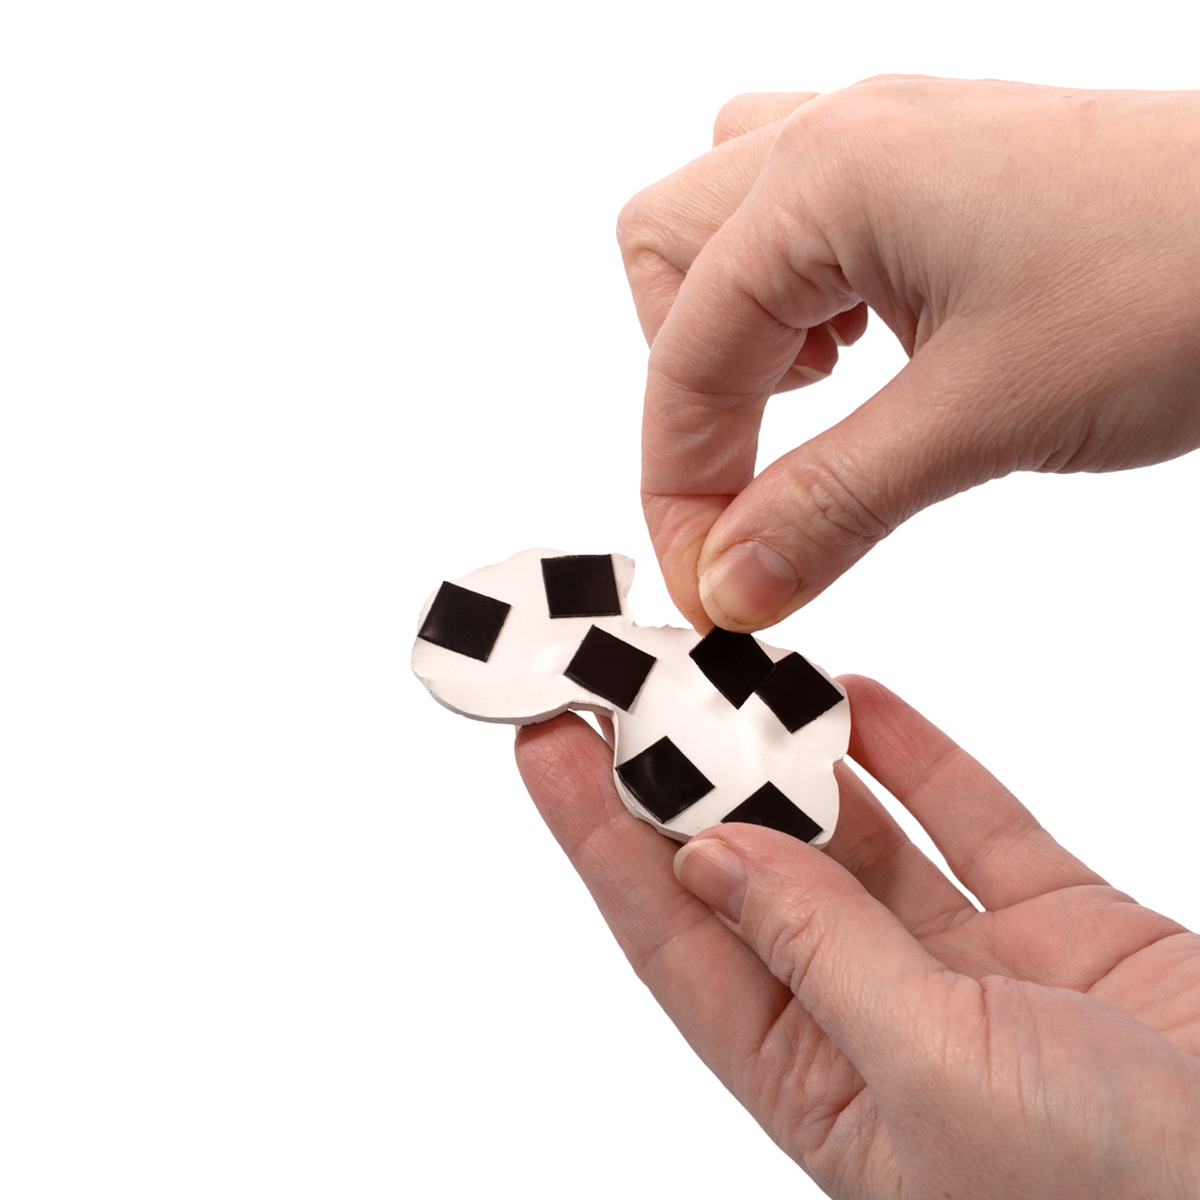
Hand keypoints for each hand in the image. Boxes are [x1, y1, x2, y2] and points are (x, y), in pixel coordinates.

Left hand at [515, 676, 1199, 1196]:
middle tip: (629, 677)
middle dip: (688, 776)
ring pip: (855, 838)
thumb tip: (710, 854)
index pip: (675, 937)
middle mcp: (878, 1023)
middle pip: (755, 872)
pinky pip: (968, 822)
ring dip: (793, 755)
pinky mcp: (1057, 924)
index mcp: (822, 1088)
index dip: (600, 837)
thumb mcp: (941, 1077)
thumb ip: (823, 952)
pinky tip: (857, 696)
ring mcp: (969, 970)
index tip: (544, 743)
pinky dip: (915, 758)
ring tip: (725, 667)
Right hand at [618, 78, 1199, 629]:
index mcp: (825, 178)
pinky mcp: (928, 172)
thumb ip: (830, 506)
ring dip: (731, 333)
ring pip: (721, 227)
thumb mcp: (981, 418)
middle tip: (748, 485)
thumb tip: (729, 584)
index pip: (685, 356)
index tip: (709, 585)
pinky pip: (798, 222)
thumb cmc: (1182, 281)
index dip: (679, 490)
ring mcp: (883, 142)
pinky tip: (859, 351)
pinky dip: (794, 303)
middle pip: (665, 263)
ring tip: (809, 403)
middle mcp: (834, 137)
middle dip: (688, 394)